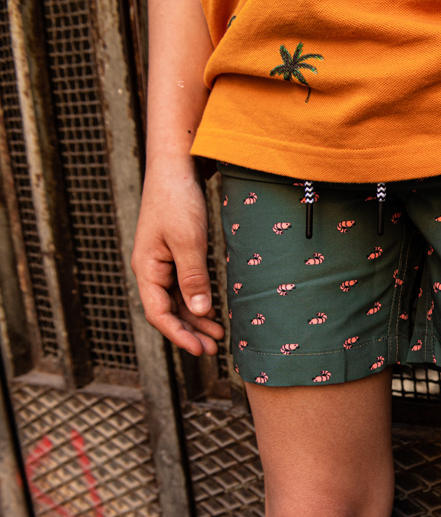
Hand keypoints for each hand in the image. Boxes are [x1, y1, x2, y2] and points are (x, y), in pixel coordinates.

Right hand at [131, 158, 223, 356]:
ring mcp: (162, 262)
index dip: (179, 335)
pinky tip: (212, 310)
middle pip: (168, 311)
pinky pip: (184, 286)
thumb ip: (193, 278)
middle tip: (214, 349)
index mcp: (147, 269)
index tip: (200, 350)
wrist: (176, 166)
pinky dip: (198, 301)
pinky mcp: (175, 253)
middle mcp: (151, 269)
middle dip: (190, 332)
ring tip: (217, 336)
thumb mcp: (188, 241)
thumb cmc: (178, 199)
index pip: (158, 313)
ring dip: (196, 319)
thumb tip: (199, 312)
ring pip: (177, 300)